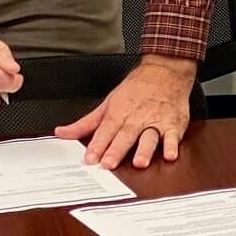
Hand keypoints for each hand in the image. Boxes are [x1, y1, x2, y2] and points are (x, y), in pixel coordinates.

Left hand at [54, 55, 195, 168]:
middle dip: (116, 150)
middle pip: (125, 135)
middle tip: (109, 164)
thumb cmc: (135, 89)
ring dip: (144, 150)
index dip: (97, 145)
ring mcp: (155, 122)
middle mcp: (136, 118)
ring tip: (139, 162)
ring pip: (149, 137)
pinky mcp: (173, 125)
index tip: (90, 159)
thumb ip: (86, 123)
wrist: (164, 71)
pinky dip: (172, 145)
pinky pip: (173, 136)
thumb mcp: (108, 103)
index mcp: (119, 113)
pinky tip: (170, 154)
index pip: (105, 131)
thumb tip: (62, 132)